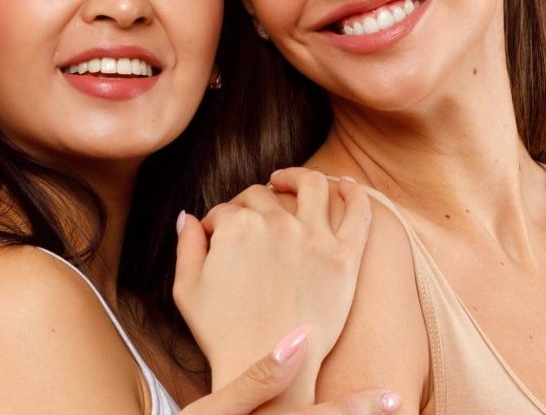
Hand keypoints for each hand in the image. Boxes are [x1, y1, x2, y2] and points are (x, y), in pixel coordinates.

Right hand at [173, 168, 372, 410]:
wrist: (269, 367)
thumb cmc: (224, 334)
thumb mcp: (187, 289)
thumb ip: (186, 247)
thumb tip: (188, 217)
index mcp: (237, 227)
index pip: (225, 210)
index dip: (217, 223)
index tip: (217, 238)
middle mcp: (277, 224)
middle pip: (263, 196)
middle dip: (250, 203)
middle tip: (248, 221)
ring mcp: (314, 238)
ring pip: (312, 185)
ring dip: (297, 177)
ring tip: (289, 182)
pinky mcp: (345, 258)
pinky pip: (359, 212)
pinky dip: (355, 191)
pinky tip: (347, 183)